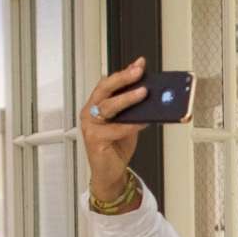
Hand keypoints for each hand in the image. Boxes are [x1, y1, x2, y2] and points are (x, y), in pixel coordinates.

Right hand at [82, 58, 150, 208]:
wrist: (110, 172)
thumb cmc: (116, 145)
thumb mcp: (126, 121)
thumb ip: (132, 106)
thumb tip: (147, 89)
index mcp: (95, 105)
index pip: (107, 83)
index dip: (123, 72)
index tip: (139, 64)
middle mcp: (90, 113)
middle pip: (104, 90)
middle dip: (123, 79)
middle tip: (138, 72)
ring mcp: (91, 127)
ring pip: (108, 107)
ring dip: (127, 99)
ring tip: (143, 93)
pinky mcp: (95, 141)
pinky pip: (115, 129)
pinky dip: (131, 125)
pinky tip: (144, 121)